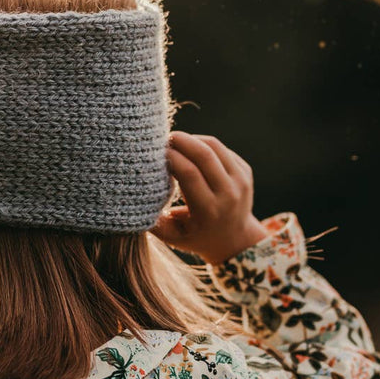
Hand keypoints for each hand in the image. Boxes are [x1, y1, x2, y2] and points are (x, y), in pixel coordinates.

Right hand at [151, 131, 270, 265]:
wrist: (235, 240)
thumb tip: (132, 198)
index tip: (154, 153)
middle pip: (204, 154)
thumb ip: (152, 220)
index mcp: (209, 211)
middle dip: (181, 140)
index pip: (189, 173)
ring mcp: (241, 181)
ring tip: (176, 142)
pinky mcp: (246, 172)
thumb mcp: (172, 236)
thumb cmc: (196, 237)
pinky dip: (204, 145)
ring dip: (192, 139)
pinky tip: (191, 150)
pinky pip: (222, 149)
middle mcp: (229, 194)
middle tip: (164, 138)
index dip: (170, 156)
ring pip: (214, 146)